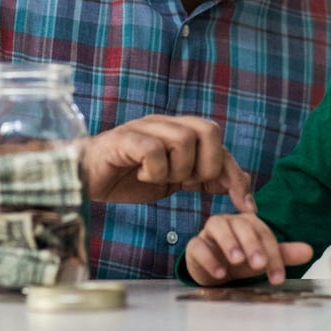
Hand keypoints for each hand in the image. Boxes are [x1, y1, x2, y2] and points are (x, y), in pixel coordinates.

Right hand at [78, 115, 254, 212]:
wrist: (84, 177)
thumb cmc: (128, 177)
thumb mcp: (173, 181)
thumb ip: (202, 177)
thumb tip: (238, 183)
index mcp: (180, 131)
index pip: (220, 144)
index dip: (236, 175)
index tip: (247, 206)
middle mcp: (165, 123)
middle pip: (209, 130)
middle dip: (207, 166)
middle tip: (188, 184)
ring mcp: (144, 127)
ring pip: (183, 139)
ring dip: (178, 169)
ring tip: (160, 179)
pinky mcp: (124, 138)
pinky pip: (153, 149)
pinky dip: (154, 169)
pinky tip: (142, 175)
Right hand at [184, 212, 312, 285]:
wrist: (213, 271)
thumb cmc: (240, 262)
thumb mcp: (262, 260)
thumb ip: (284, 254)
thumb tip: (310, 251)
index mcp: (248, 222)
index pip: (263, 233)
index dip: (273, 254)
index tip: (278, 277)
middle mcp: (229, 222)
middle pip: (242, 225)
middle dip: (252, 245)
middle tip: (259, 264)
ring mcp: (210, 232)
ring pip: (218, 227)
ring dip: (229, 244)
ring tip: (237, 261)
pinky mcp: (195, 245)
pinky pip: (198, 246)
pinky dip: (208, 257)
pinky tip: (219, 272)